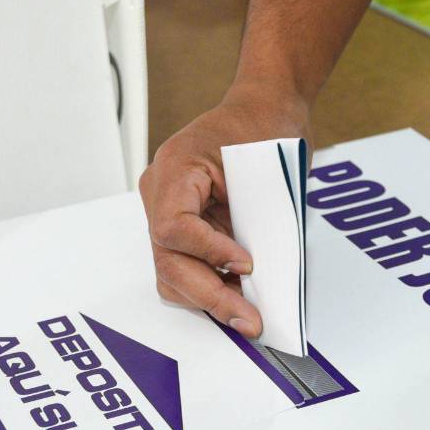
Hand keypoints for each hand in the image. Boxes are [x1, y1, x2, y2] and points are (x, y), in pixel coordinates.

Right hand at [139, 84, 311, 338]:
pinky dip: (211, 289)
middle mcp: (162, 193)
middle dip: (210, 296)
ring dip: (209, 299)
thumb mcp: (267, 168)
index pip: (173, 228)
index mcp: (175, 169)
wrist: (267, 110)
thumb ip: (258, 219)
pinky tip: (240, 297)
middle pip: (168, 261)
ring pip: (171, 275)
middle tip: (249, 319)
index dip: (209, 253)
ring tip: (248, 313)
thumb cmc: (268, 126)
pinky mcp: (185, 230)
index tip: (246, 264)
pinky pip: (185, 269)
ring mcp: (168, 212)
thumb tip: (260, 276)